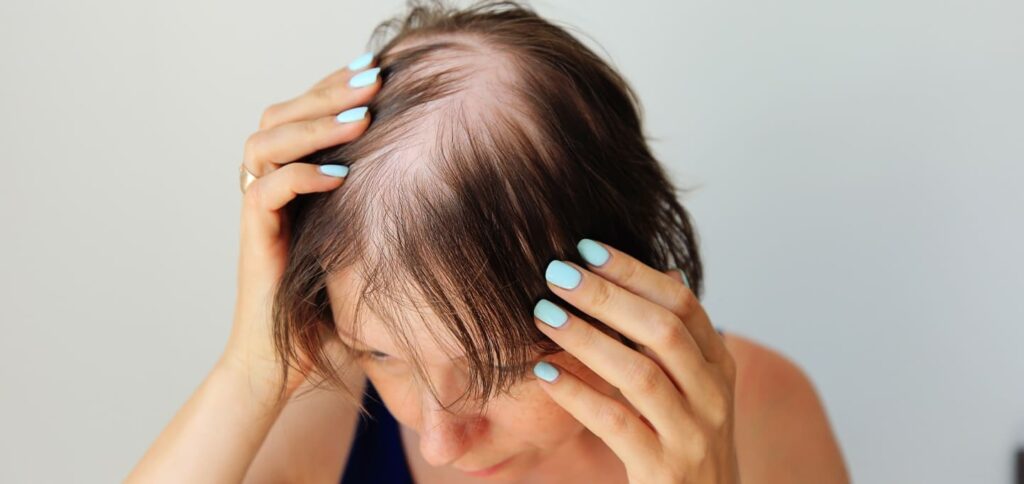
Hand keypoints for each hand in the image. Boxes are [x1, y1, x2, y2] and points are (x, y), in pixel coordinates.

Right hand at [222, 53, 381, 400]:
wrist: (292, 362)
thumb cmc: (335, 306)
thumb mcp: (368, 242)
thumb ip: (383, 204)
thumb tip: (441, 169)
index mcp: (294, 179)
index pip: (304, 112)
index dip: (334, 87)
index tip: (381, 70)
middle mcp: (271, 187)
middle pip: (280, 114)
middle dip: (328, 91)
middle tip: (374, 77)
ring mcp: (260, 213)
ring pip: (264, 141)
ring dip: (312, 124)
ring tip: (360, 118)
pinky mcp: (255, 240)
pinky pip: (264, 191)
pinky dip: (300, 176)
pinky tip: (340, 176)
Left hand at [531, 239, 739, 483]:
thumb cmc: (688, 444)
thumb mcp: (696, 389)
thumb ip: (681, 339)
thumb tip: (666, 272)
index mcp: (720, 367)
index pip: (682, 304)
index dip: (635, 272)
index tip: (587, 248)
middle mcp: (714, 396)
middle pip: (662, 331)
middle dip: (606, 296)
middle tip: (556, 273)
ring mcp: (692, 435)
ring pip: (639, 374)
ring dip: (586, 338)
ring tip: (542, 314)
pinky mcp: (665, 470)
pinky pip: (616, 423)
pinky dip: (577, 395)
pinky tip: (544, 374)